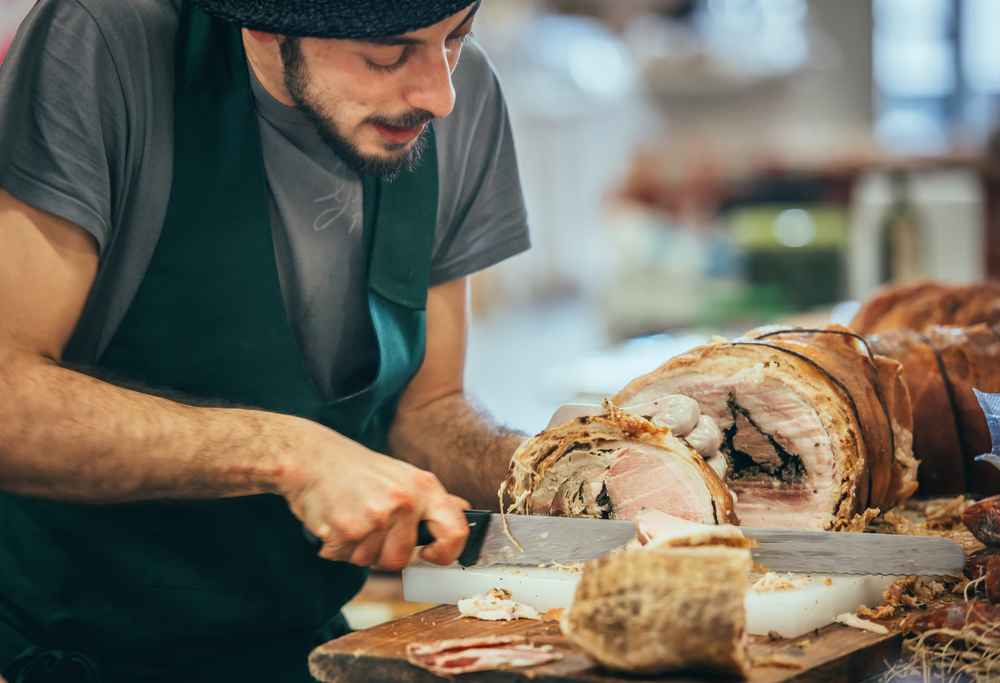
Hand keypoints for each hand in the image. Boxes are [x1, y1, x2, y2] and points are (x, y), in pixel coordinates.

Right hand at [277, 420, 469, 570]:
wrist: (311, 457)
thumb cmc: (357, 470)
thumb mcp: (403, 476)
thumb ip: (431, 499)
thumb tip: (463, 513)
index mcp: (424, 488)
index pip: (455, 531)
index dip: (445, 553)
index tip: (428, 555)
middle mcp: (404, 501)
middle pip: (400, 559)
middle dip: (380, 552)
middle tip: (366, 525)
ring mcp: (376, 516)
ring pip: (370, 562)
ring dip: (355, 549)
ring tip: (349, 517)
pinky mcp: (347, 529)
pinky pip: (344, 558)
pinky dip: (334, 547)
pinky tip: (333, 520)